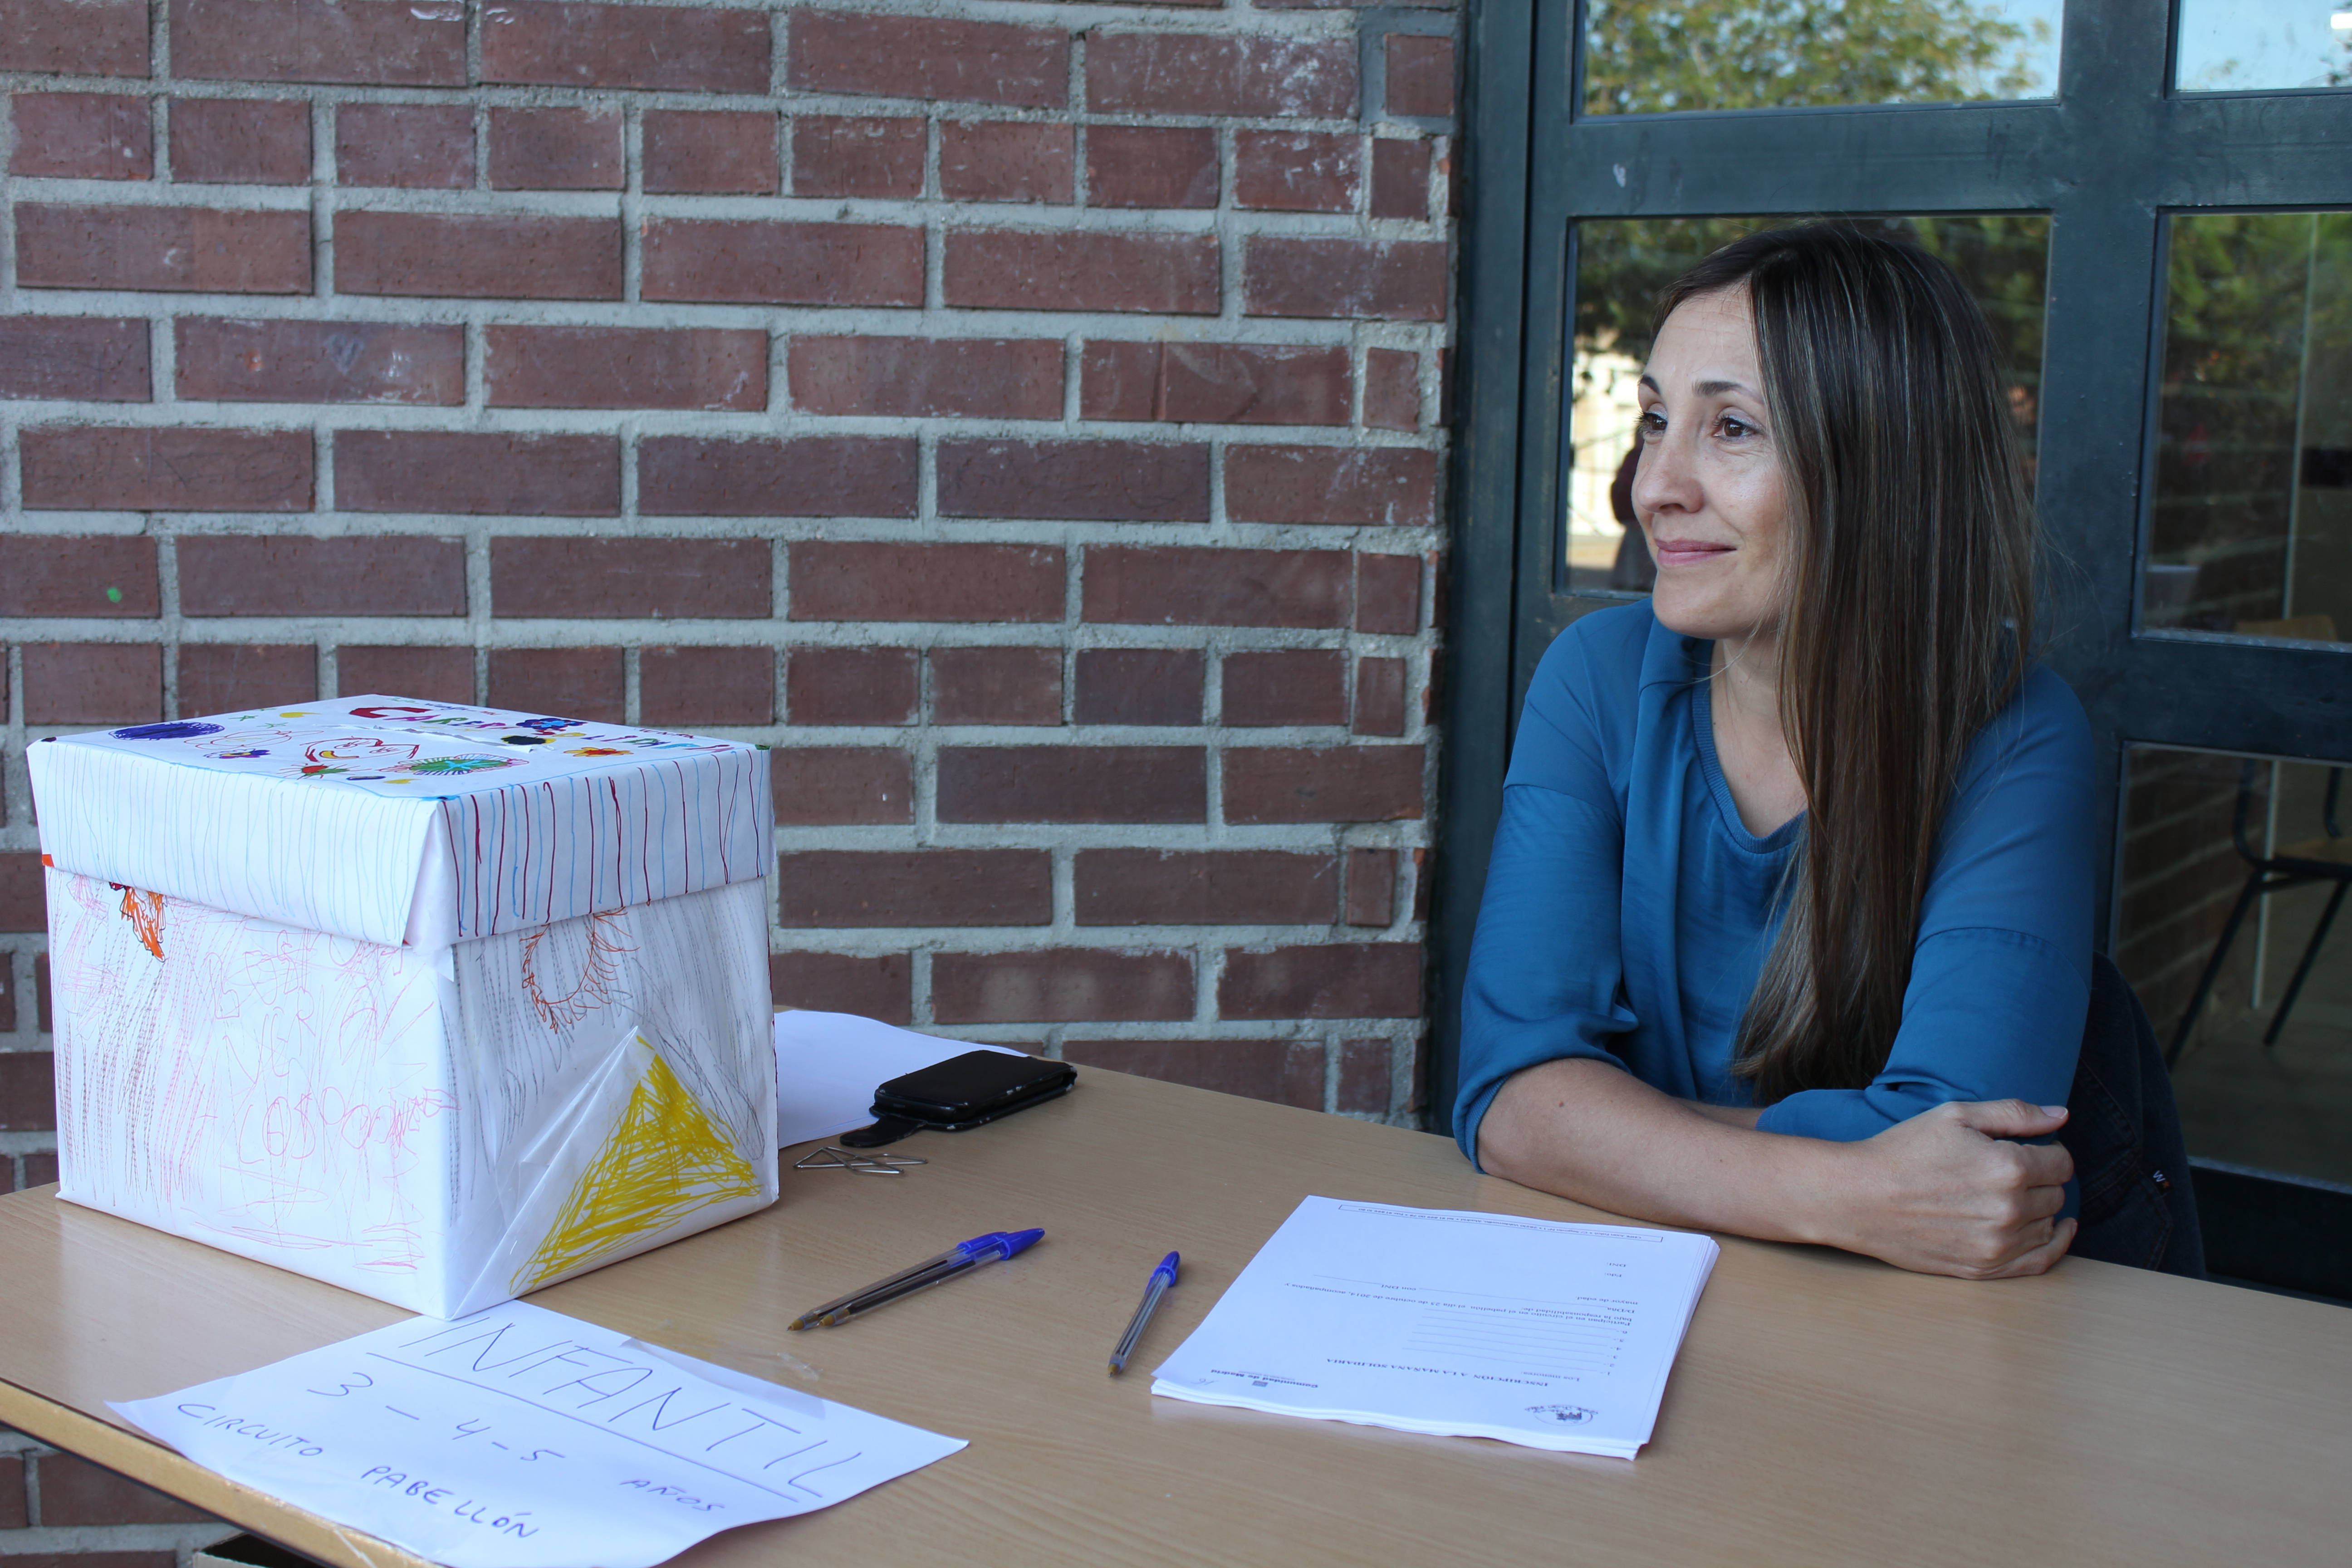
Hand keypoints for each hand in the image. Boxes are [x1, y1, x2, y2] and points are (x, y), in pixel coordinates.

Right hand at [1828, 1101, 2077, 1278]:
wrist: (1858, 1197)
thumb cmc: (1903, 1151)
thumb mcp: (1954, 1115)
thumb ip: (2014, 1113)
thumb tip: (2062, 1116)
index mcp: (2008, 1167)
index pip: (2061, 1163)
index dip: (2049, 1151)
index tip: (2030, 1149)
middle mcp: (2010, 1209)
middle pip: (2056, 1194)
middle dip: (2042, 1178)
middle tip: (2010, 1171)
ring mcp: (1998, 1243)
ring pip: (2049, 1224)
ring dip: (2041, 1208)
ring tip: (2011, 1194)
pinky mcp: (1984, 1267)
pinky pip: (2041, 1261)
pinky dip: (2057, 1245)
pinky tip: (2058, 1229)